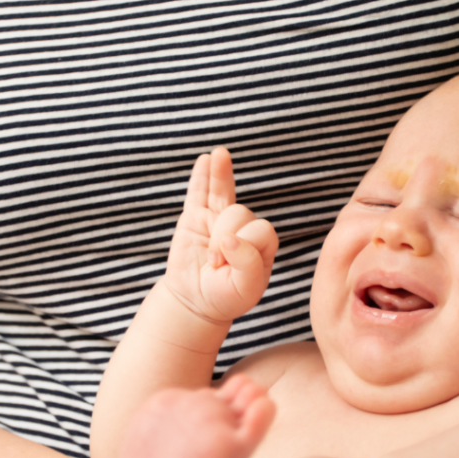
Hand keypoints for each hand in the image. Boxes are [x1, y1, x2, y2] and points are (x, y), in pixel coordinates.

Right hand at [166, 147, 278, 322]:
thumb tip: (229, 239)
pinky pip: (199, 192)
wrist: (195, 302)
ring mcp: (218, 220)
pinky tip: (207, 158)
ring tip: (220, 155)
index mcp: (263, 245)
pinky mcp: (196, 218)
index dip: (243, 245)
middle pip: (240, 213)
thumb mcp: (244, 289)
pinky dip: (202, 175)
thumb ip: (248, 265)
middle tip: (213, 262)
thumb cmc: (225, 298)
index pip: (261, 231)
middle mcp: (243, 228)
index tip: (223, 266)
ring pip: (222, 192)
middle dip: (225, 235)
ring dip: (221, 174)